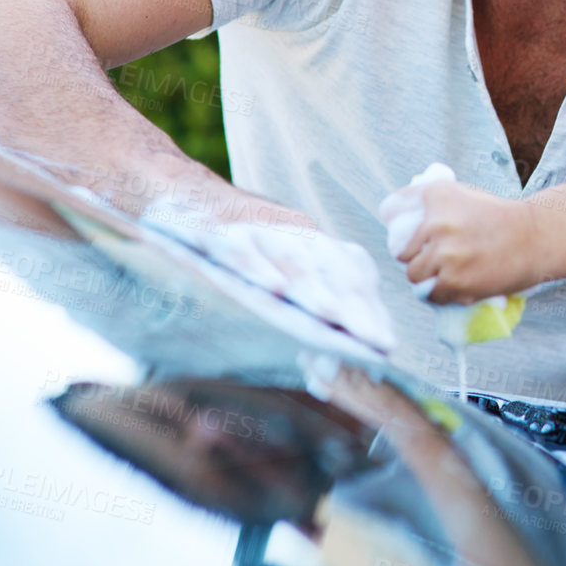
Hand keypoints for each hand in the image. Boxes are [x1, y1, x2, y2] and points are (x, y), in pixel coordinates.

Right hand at [143, 191, 396, 351]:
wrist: (178, 195)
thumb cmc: (233, 248)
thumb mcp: (273, 275)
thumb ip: (302, 317)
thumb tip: (328, 371)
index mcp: (309, 245)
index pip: (350, 273)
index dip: (370, 306)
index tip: (387, 345)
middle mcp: (288, 234)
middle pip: (330, 268)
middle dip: (355, 306)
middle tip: (375, 341)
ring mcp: (252, 230)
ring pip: (291, 257)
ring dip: (315, 289)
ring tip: (336, 319)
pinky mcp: (211, 230)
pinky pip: (237, 247)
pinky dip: (258, 266)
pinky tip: (274, 288)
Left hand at [396, 181, 542, 304]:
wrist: (535, 237)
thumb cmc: (498, 217)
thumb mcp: (462, 195)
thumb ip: (431, 203)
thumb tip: (394, 217)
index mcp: (435, 195)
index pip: (391, 209)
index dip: (397, 224)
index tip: (408, 232)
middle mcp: (435, 222)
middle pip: (401, 250)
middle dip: (415, 255)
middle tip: (434, 257)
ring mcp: (444, 254)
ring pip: (414, 275)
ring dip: (427, 277)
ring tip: (446, 273)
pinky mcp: (455, 281)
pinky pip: (432, 294)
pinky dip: (441, 294)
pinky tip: (456, 285)